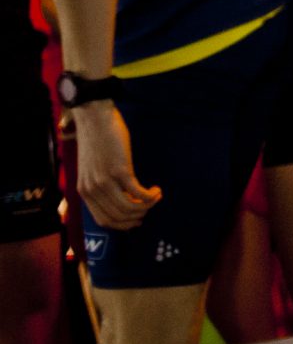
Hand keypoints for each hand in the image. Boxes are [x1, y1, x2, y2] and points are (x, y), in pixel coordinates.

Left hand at [71, 105, 159, 229]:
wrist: (95, 119)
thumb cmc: (97, 140)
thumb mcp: (92, 169)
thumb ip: (101, 185)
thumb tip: (122, 198)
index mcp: (84, 191)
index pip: (103, 220)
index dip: (122, 224)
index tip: (136, 219)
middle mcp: (92, 190)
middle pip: (118, 217)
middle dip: (138, 217)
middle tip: (150, 207)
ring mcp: (105, 181)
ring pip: (129, 208)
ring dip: (147, 206)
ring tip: (156, 196)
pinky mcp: (120, 171)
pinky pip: (138, 193)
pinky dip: (151, 196)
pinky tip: (157, 189)